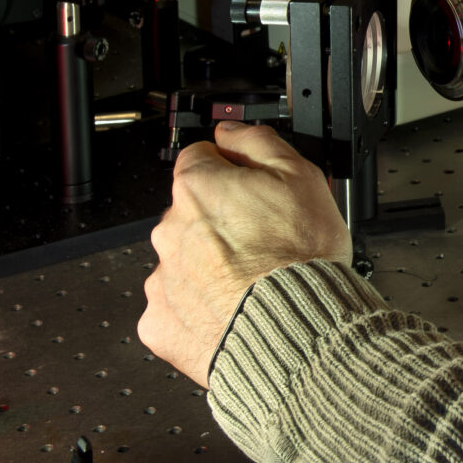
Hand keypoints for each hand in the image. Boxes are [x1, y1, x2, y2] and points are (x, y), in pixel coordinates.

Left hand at [140, 123, 352, 385]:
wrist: (296, 331)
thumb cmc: (300, 260)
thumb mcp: (301, 176)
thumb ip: (258, 142)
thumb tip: (232, 132)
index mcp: (197, 188)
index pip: (200, 159)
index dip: (231, 171)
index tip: (250, 188)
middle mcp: (170, 230)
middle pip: (191, 213)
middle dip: (221, 223)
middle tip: (263, 242)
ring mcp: (162, 279)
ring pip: (184, 261)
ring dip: (210, 267)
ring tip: (254, 282)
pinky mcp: (160, 323)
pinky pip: (175, 308)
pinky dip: (198, 309)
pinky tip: (232, 310)